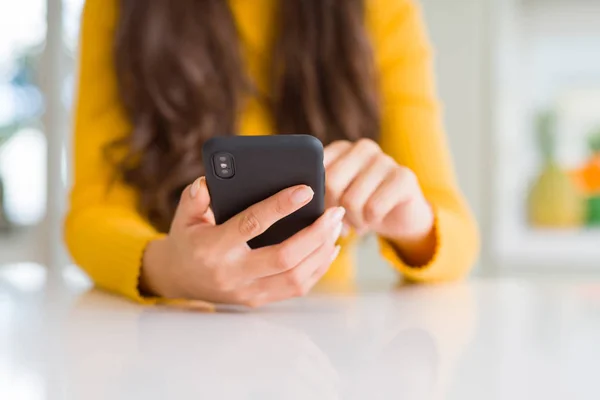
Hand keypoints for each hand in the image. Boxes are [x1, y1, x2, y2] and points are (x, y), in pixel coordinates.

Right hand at [141, 177, 344, 305]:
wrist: (179, 279)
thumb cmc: (188, 240)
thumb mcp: (183, 216)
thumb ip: (195, 197)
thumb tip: (209, 181)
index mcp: (213, 249)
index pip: (251, 225)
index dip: (280, 206)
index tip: (306, 190)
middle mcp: (233, 274)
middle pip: (285, 258)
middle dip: (315, 234)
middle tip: (334, 211)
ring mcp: (247, 291)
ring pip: (296, 277)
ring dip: (322, 251)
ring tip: (335, 226)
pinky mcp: (259, 300)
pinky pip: (296, 288)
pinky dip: (318, 268)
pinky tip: (329, 247)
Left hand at [324, 139, 434, 263]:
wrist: (400, 217)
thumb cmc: (358, 207)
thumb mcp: (333, 197)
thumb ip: (314, 190)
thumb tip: (297, 197)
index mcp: (340, 148)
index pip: (314, 168)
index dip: (314, 195)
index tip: (320, 209)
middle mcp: (363, 148)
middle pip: (331, 183)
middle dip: (333, 210)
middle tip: (340, 220)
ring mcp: (385, 160)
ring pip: (351, 200)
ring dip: (352, 221)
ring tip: (356, 222)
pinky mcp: (404, 177)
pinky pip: (373, 208)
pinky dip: (369, 222)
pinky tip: (371, 221)